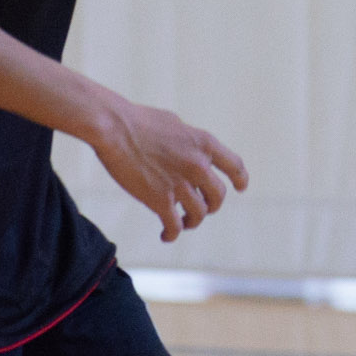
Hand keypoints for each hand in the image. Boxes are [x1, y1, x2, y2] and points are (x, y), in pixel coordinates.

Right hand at [89, 93, 249, 241]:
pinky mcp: (160, 200)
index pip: (234, 165)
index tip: (241, 187)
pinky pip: (174, 226)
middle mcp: (198, 165)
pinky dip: (172, 233)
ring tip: (182, 222)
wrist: (114, 128)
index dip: (240, 179)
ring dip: (192, 221)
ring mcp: (180, 184)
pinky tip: (166, 235)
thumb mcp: (174, 124)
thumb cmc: (138, 120)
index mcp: (204, 144)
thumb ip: (188, 141)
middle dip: (212, 205)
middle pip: (218, 196)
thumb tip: (191, 151)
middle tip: (202, 208)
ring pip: (199, 214)